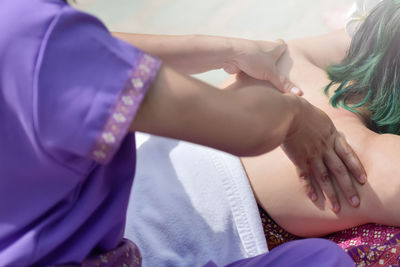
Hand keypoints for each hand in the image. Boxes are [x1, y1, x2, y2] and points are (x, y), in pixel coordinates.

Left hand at [224, 38, 301, 94]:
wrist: (231, 54)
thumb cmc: (253, 59)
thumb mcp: (271, 73)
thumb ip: (284, 84)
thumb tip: (300, 94)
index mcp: (274, 47)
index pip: (282, 45)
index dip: (285, 49)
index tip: (287, 54)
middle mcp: (263, 48)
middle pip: (271, 52)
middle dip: (274, 60)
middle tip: (278, 69)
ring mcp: (252, 54)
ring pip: (260, 61)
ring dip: (262, 67)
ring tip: (266, 78)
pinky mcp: (243, 61)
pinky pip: (249, 67)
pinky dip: (251, 73)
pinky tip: (253, 82)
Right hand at [281, 96, 366, 212]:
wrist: (288, 113)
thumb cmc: (299, 108)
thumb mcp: (317, 113)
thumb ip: (322, 121)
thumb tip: (311, 109)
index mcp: (331, 135)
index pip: (348, 154)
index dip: (356, 168)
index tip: (363, 180)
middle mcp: (324, 148)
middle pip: (339, 170)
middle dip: (348, 187)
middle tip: (355, 202)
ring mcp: (312, 155)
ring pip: (325, 178)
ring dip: (331, 194)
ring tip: (336, 208)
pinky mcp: (298, 159)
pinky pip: (305, 177)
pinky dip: (309, 188)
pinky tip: (314, 199)